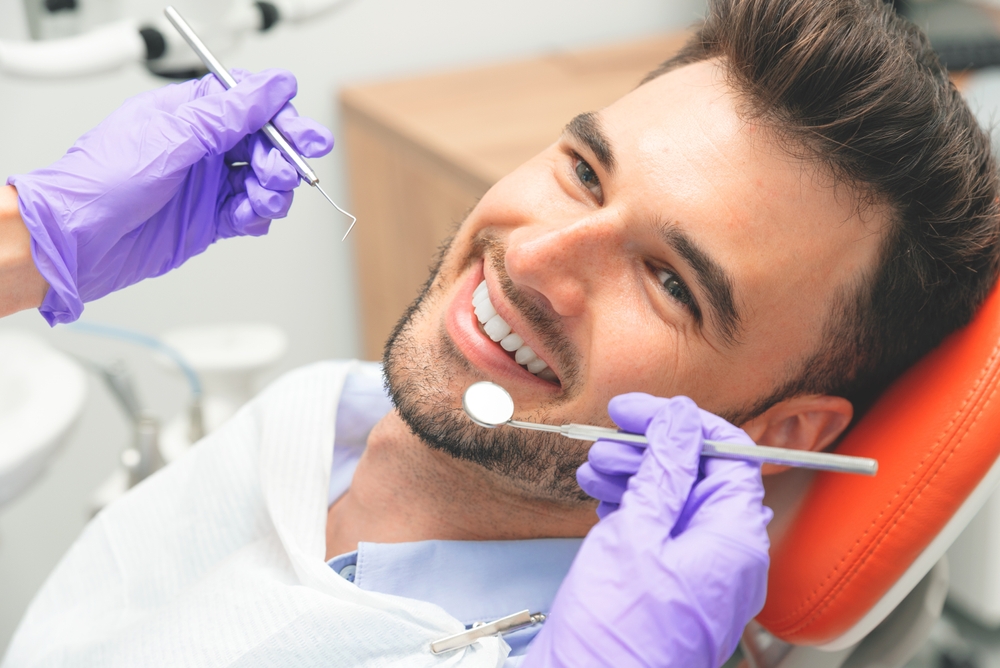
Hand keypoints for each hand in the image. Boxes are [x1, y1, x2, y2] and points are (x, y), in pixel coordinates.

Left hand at [9, 68, 332, 324]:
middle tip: (282, 173)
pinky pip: (251, 214)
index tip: (301, 136)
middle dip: (282, 157)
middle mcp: (202, 147)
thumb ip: (226, 115)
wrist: (76, 243)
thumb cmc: (100, 183)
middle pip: (265, 143)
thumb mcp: (170, 138)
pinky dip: (257, 217)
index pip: (250, 104)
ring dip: (272, 191)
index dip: (280, 117)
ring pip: (264, 180)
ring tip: (257, 200)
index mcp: (189, 114)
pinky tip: (245, 218)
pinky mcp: (210, 220)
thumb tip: (271, 88)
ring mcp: (207, 184)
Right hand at [524, 394, 771, 667]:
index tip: (636, 411)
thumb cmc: (618, 637)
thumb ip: (664, 469)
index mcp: (735, 539)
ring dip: (633, 478)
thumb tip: (681, 420)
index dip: (680, 422)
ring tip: (592, 470)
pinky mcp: (669, 587)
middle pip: (697, 476)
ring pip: (672, 503)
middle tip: (605, 443)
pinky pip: (659, 532)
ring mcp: (697, 574)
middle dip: (649, 452)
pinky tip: (601, 500)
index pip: (728, 454)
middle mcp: (725, 556)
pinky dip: (630, 510)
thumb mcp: (637, 533)